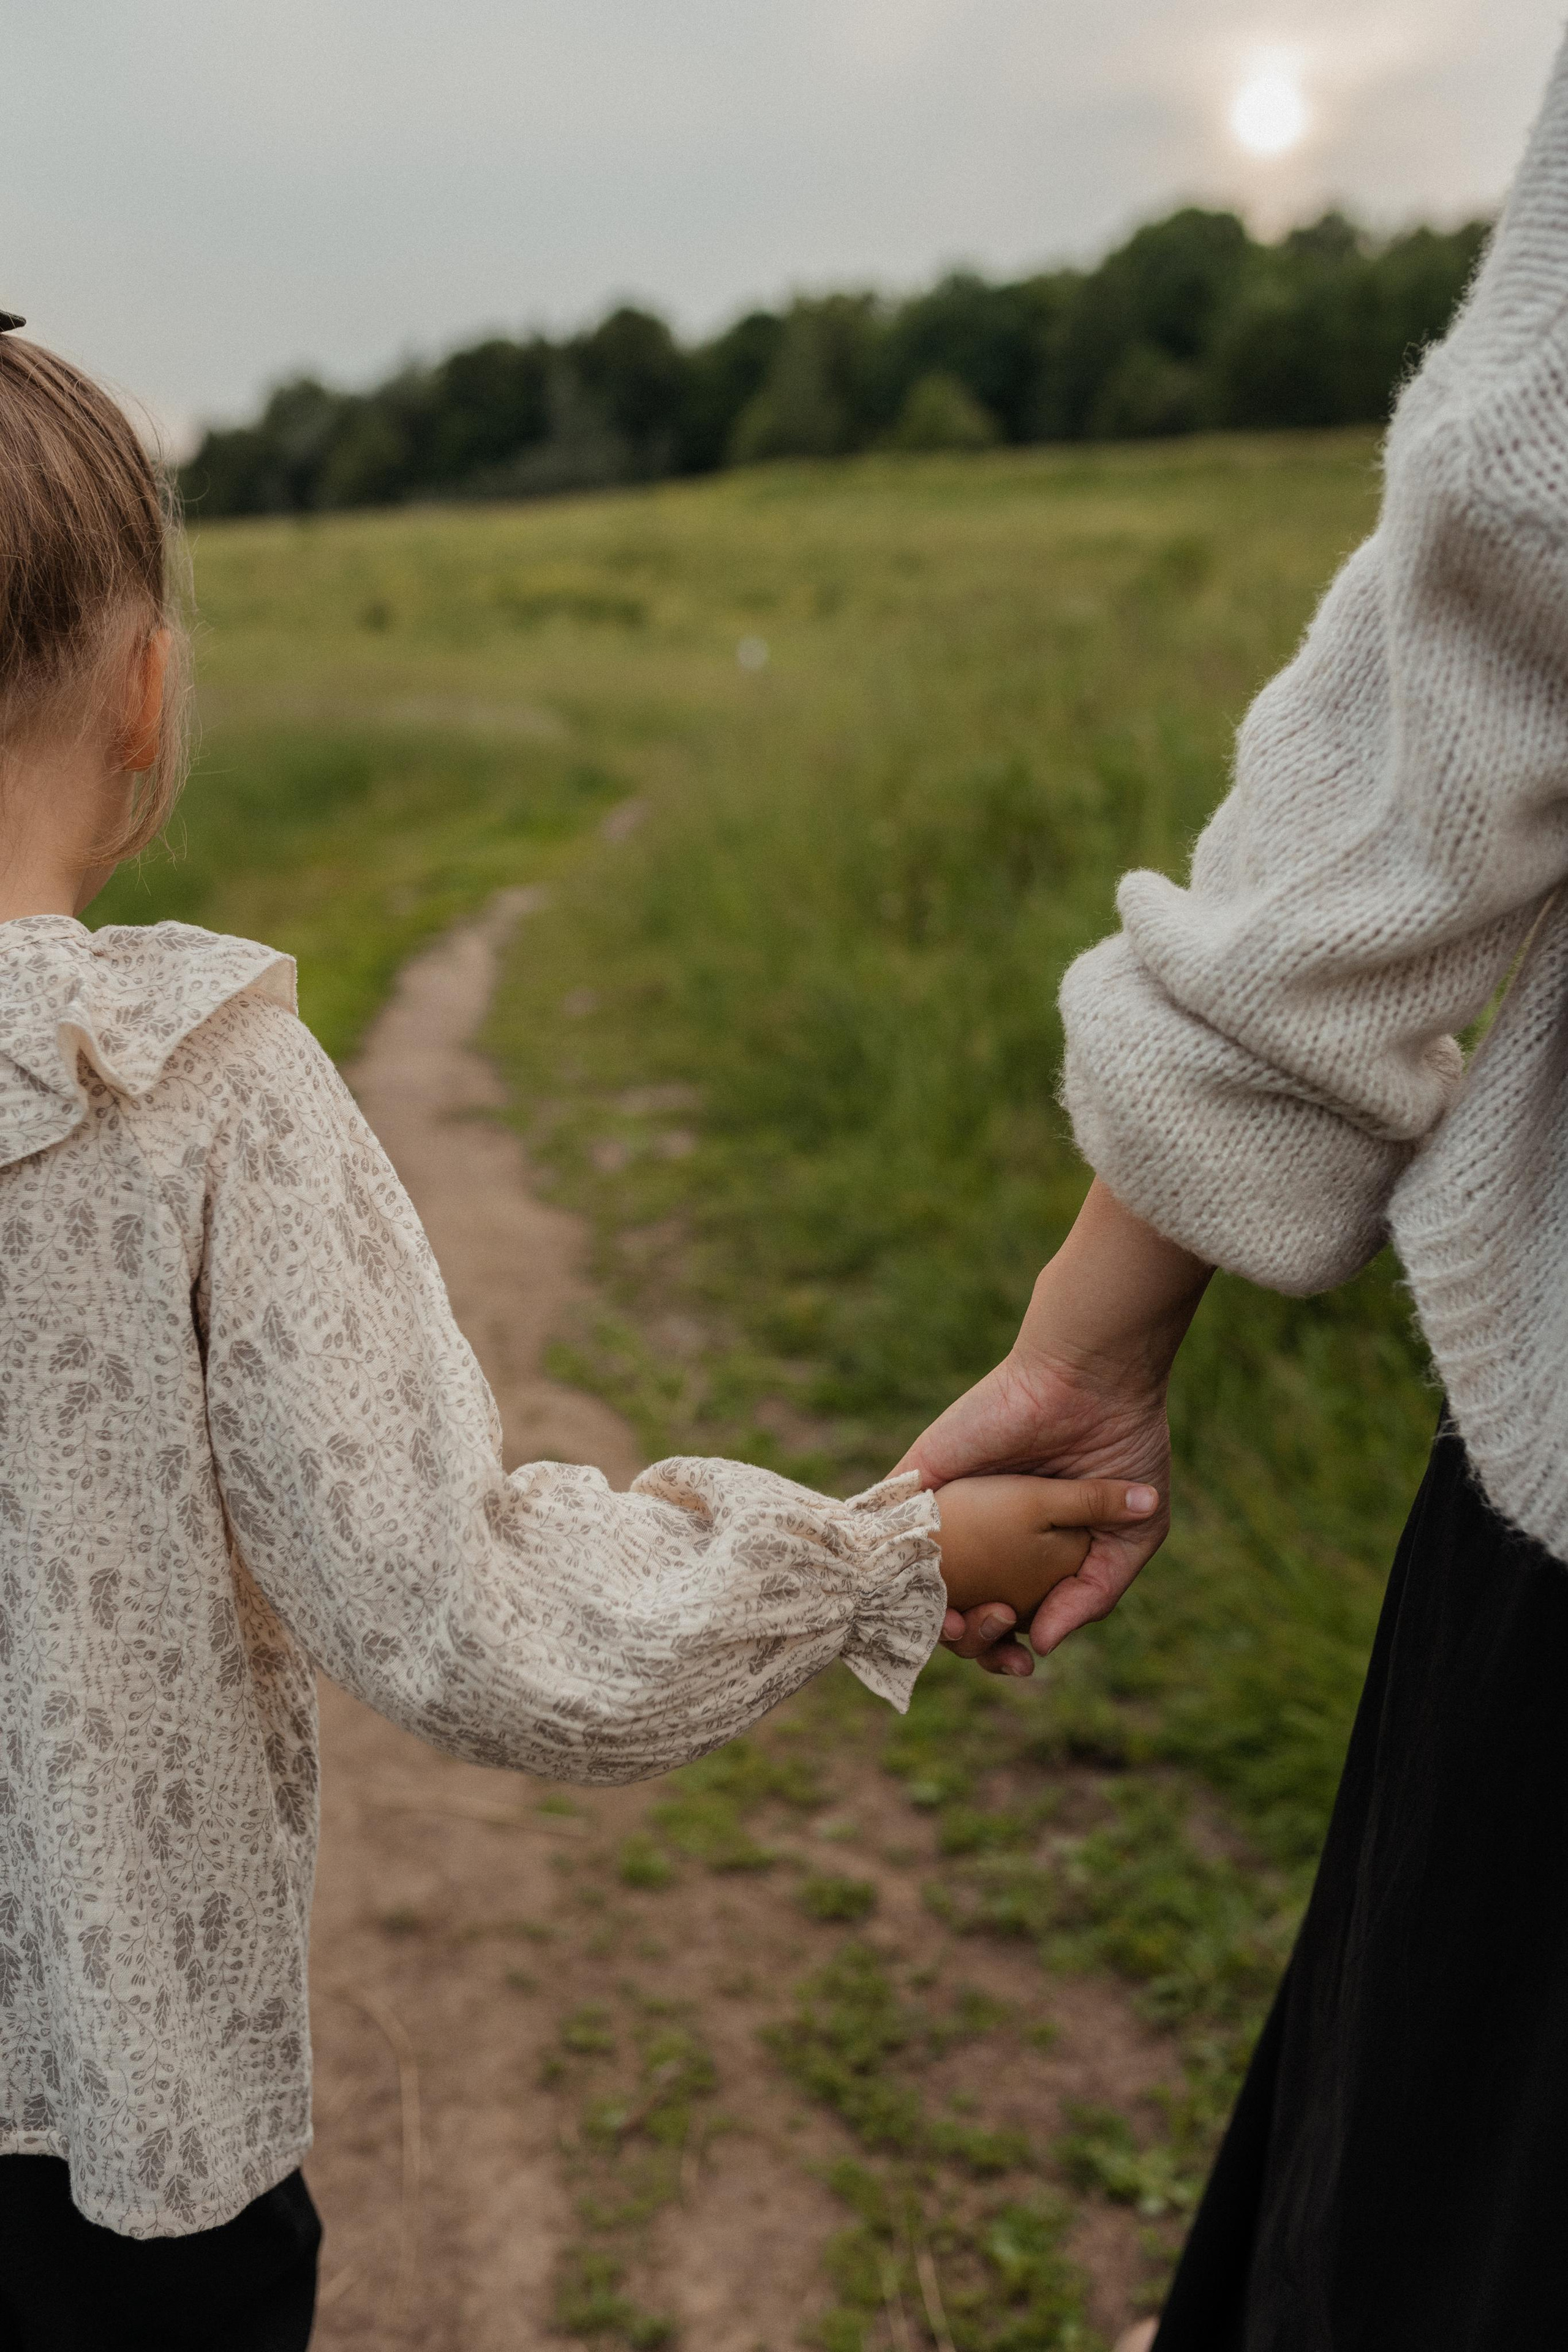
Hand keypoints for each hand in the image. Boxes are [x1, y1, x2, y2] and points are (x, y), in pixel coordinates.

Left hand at [895, 1180, 1210, 1675]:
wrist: (1094, 1381)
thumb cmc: (1123, 1447)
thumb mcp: (1132, 1535)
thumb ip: (1093, 1593)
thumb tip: (1041, 1645)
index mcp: (1028, 1555)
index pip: (1000, 1620)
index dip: (1002, 1652)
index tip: (1021, 1664)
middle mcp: (983, 1538)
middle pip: (952, 1611)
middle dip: (966, 1642)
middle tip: (992, 1634)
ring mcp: (947, 1510)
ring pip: (911, 1582)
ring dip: (923, 1616)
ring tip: (956, 1627)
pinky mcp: (919, 1476)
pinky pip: (878, 1526)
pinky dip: (878, 1563)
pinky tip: (895, 1592)